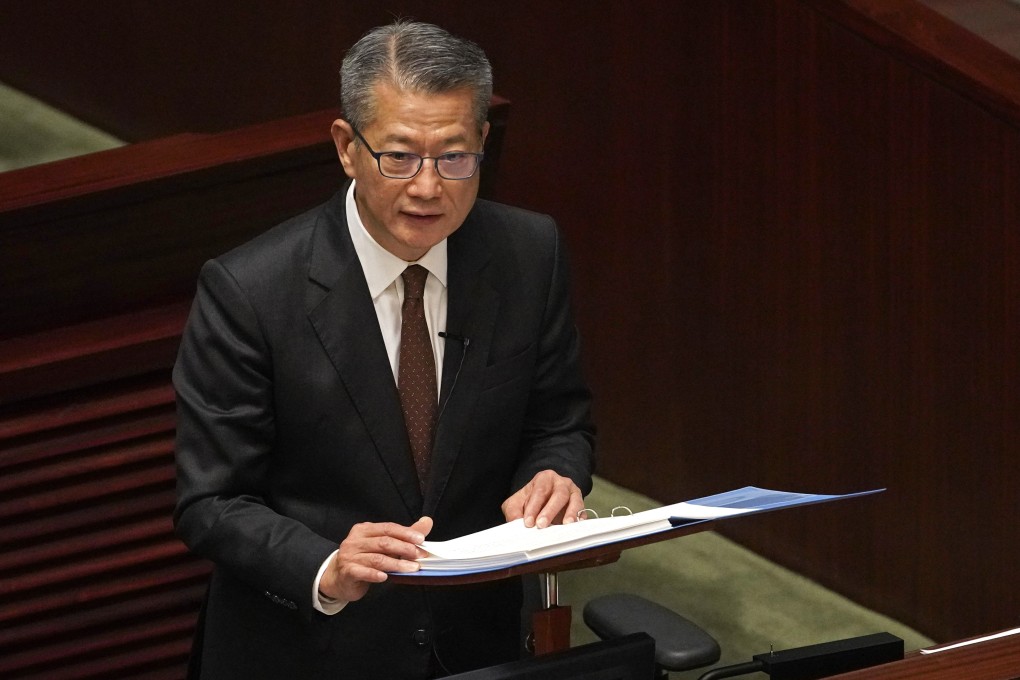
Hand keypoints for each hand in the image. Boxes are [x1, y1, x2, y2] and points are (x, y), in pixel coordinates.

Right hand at [318, 516, 432, 601]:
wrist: (338, 577)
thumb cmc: (363, 559)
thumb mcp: (383, 545)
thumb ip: (404, 535)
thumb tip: (427, 522)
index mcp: (364, 530)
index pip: (388, 528)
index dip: (405, 533)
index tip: (421, 540)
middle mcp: (355, 540)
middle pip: (383, 542)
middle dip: (404, 548)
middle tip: (419, 556)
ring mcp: (350, 556)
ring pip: (377, 558)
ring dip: (396, 563)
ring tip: (411, 568)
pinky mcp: (347, 571)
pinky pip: (363, 572)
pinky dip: (375, 574)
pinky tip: (385, 577)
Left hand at [502, 470, 583, 528]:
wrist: (546, 497)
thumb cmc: (531, 499)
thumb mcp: (517, 501)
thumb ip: (514, 510)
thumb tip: (515, 523)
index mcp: (544, 478)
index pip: (539, 491)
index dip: (533, 507)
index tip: (528, 522)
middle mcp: (561, 483)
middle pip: (558, 494)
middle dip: (550, 510)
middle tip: (541, 525)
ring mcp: (573, 493)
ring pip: (574, 500)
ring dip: (571, 513)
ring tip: (566, 524)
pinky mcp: (581, 504)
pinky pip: (583, 510)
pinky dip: (581, 517)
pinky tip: (577, 524)